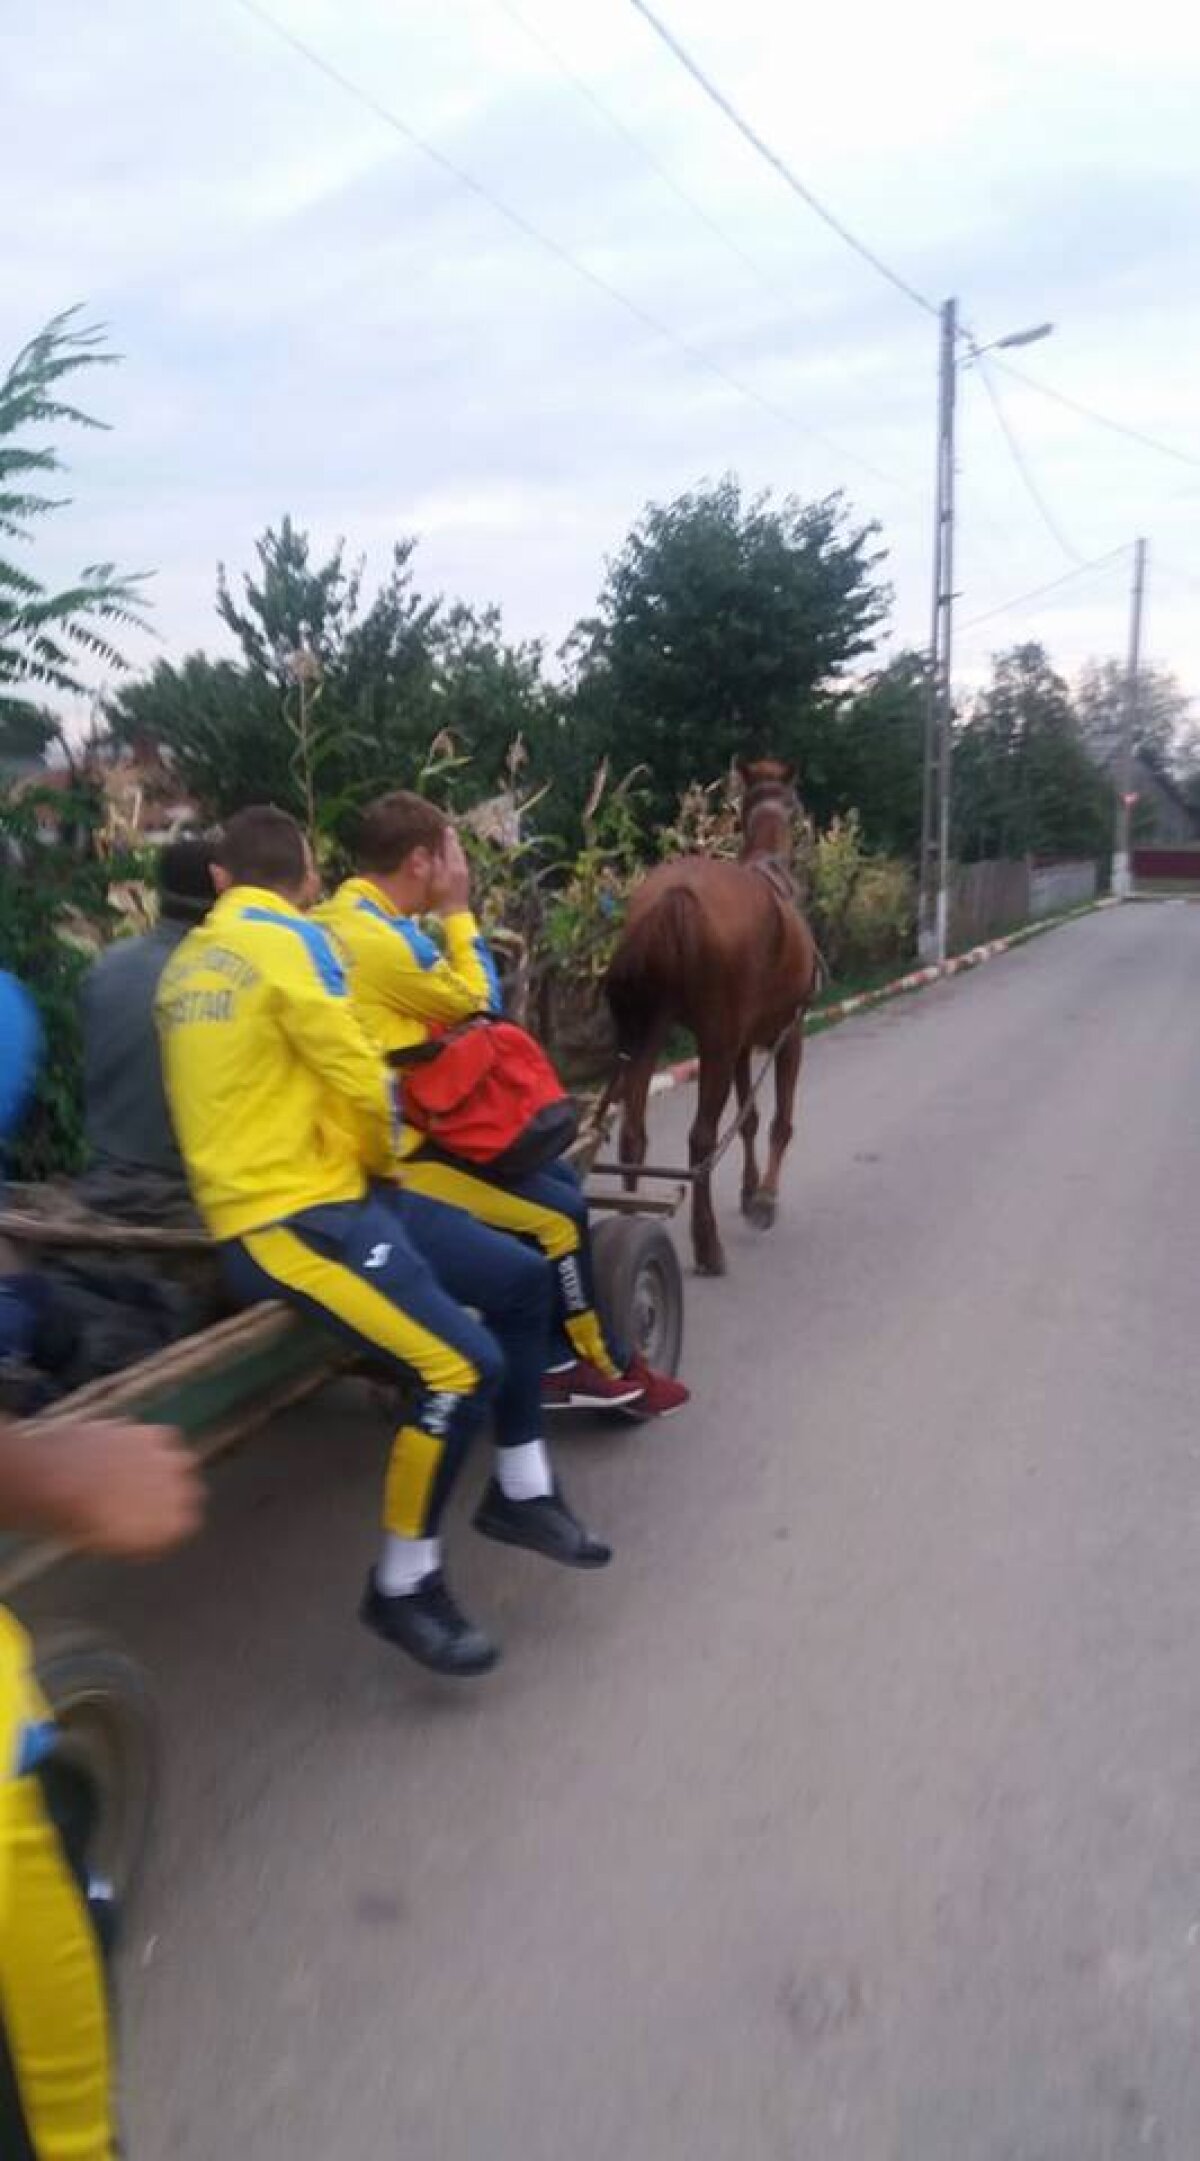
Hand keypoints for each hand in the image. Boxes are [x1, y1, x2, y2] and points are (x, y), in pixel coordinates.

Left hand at [32, 1420, 203, 1557]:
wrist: (60, 1479)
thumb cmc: (81, 1521)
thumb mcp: (113, 1545)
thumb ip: (143, 1540)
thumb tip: (150, 1538)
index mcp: (174, 1526)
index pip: (187, 1524)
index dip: (168, 1522)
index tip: (152, 1521)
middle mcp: (182, 1492)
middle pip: (190, 1492)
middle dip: (173, 1494)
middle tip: (143, 1496)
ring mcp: (172, 1461)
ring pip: (181, 1463)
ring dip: (167, 1467)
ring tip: (138, 1470)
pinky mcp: (155, 1434)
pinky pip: (164, 1439)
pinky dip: (151, 1444)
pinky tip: (131, 1449)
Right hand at [429, 830, 471, 915]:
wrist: (454, 912)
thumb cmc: (440, 897)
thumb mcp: (434, 879)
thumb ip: (434, 863)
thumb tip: (433, 850)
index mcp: (452, 866)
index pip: (450, 847)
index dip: (447, 838)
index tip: (445, 828)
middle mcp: (460, 867)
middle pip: (457, 849)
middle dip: (453, 840)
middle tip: (449, 830)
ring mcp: (464, 872)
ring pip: (460, 855)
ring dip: (456, 847)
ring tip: (451, 839)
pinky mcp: (465, 878)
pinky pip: (462, 861)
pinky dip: (458, 855)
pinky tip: (454, 855)